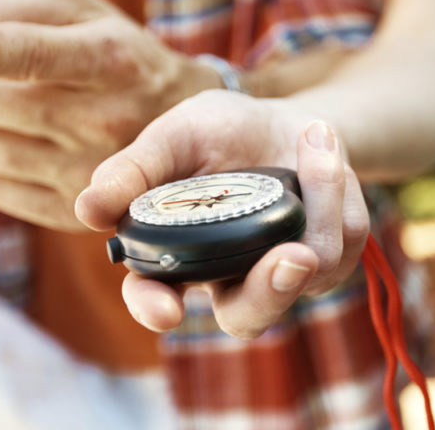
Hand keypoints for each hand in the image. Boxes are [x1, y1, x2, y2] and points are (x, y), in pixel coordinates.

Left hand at [0, 0, 221, 230]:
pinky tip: (36, 149)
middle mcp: (104, 116)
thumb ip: (14, 10)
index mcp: (108, 56)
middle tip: (14, 84)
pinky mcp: (77, 212)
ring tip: (28, 117)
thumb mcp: (84, 10)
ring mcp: (91, 171)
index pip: (29, 53)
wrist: (187, 121)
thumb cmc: (118, 52)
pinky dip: (0, 165)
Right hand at [74, 90, 369, 338]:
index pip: (156, 297)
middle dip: (269, 293)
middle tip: (291, 258)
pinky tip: (320, 146)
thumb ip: (136, 170)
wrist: (283, 118)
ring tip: (311, 136)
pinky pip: (345, 239)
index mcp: (178, 256)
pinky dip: (338, 187)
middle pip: (247, 317)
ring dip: (319, 198)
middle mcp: (230, 277)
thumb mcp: (175, 136)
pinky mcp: (330, 257)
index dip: (154, 307)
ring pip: (311, 270)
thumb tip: (89, 210)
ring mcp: (283, 273)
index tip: (167, 309)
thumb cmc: (216, 132)